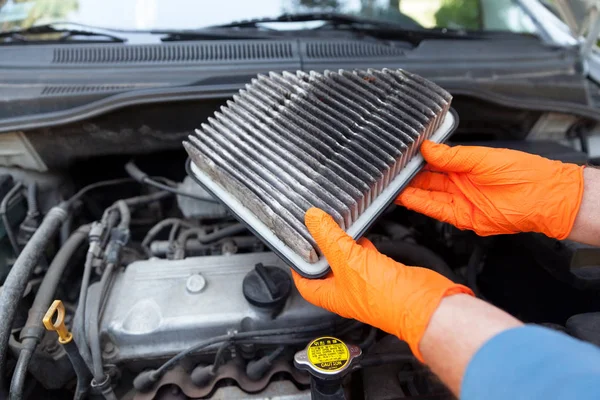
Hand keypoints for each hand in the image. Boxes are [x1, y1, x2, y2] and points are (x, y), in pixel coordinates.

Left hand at [292, 208, 471, 360]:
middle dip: (319, 252)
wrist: (422, 302)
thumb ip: (329, 238)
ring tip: (332, 227)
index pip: (305, 284)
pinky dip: (361, 244)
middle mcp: (347, 291)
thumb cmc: (385, 296)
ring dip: (341, 245)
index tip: (294, 250)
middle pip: (326, 271)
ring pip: (347, 261)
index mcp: (332, 296)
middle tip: (312, 232)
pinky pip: (366, 256)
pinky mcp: (383, 273)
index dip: (297, 269)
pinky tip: (360, 233)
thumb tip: (312, 219)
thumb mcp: (348, 260)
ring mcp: (365, 283)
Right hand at [396, 141, 584, 238]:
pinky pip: (436, 210)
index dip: (418, 160)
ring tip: (392, 185)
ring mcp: (461, 201)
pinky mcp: (462, 218)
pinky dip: (420, 204)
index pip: (435, 162)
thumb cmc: (522, 173)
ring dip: (410, 191)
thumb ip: (452, 156)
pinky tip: (406, 196)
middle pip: (428, 180)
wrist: (542, 198)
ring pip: (428, 195)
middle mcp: (461, 183)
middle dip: (409, 177)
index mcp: (466, 165)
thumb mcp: (482, 158)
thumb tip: (428, 148)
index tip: (402, 156)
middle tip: (391, 171)